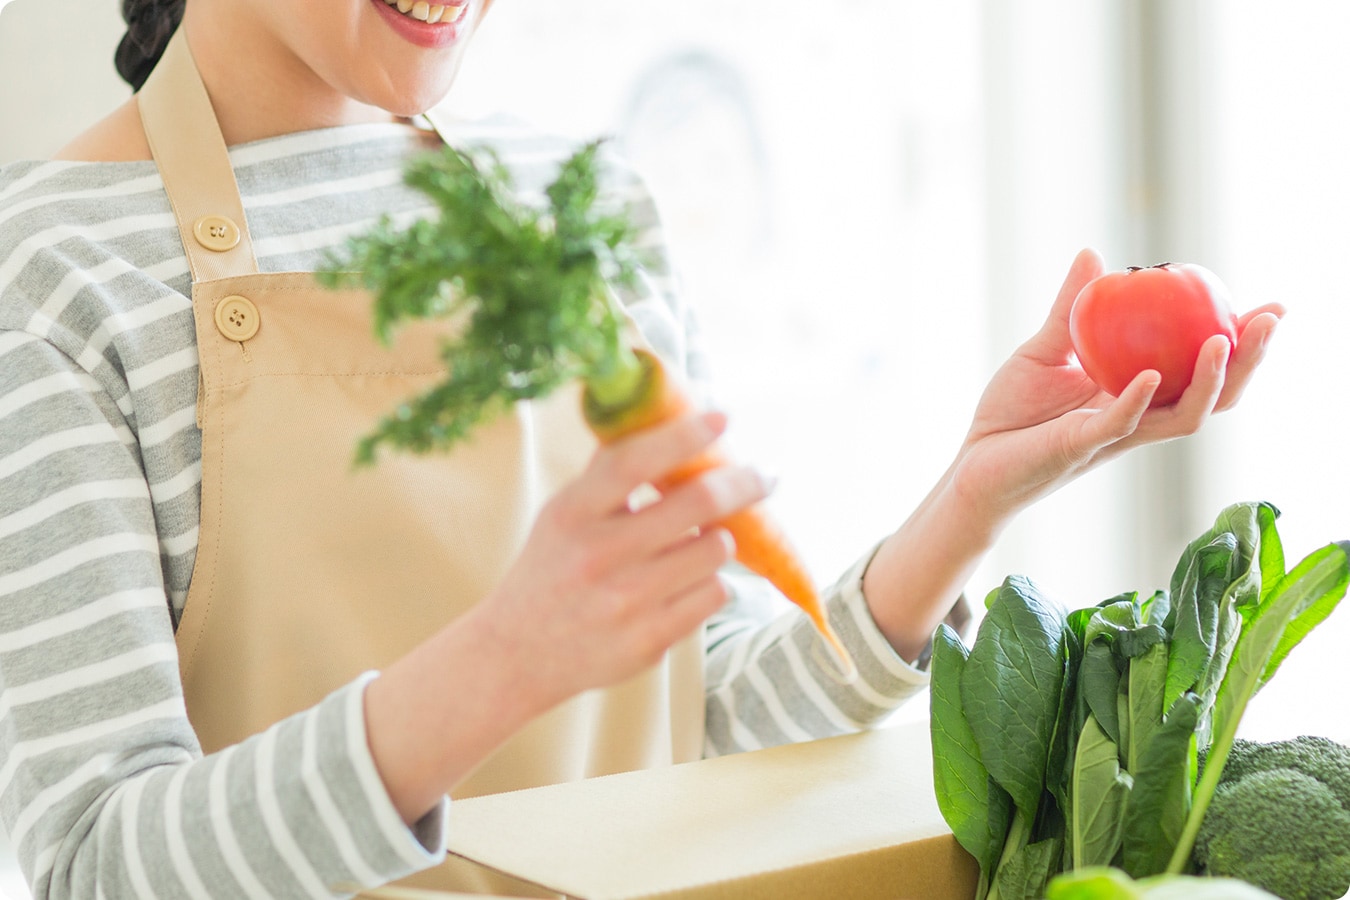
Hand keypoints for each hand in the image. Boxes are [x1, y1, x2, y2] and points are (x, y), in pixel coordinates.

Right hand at [466, 409, 771, 713]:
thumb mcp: (563, 513)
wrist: (518, 653)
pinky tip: (685, 584)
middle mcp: (599, 555)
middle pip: (698, 504)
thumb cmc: (552, 568)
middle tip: (765, 475)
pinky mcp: (649, 640)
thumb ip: (608, 473)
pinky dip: (710, 582)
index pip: (635, 463)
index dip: (685, 436)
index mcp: (573, 512)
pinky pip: (714, 594)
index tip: (723, 417)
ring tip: (698, 544)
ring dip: (719, 540)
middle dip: (744, 482)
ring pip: (715, 550)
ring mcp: (626, 601)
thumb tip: (665, 420)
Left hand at [952, 247, 1283, 522]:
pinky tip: (1151, 376)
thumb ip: (1072, 308)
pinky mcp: (1079, 448)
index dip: (1239, 344)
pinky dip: (1136, 401)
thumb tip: (1095, 254)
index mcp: (1135, 395)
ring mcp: (1113, 437)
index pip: (1200, 370)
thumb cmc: (1010, 414)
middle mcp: (1136, 419)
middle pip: (1211, 397)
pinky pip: (1116, 426)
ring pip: (1180, 418)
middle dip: (1248, 362)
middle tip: (1270, 322)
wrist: (973, 462)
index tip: (1269, 307)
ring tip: (1227, 343)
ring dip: (1209, 383)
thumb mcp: (1044, 350)